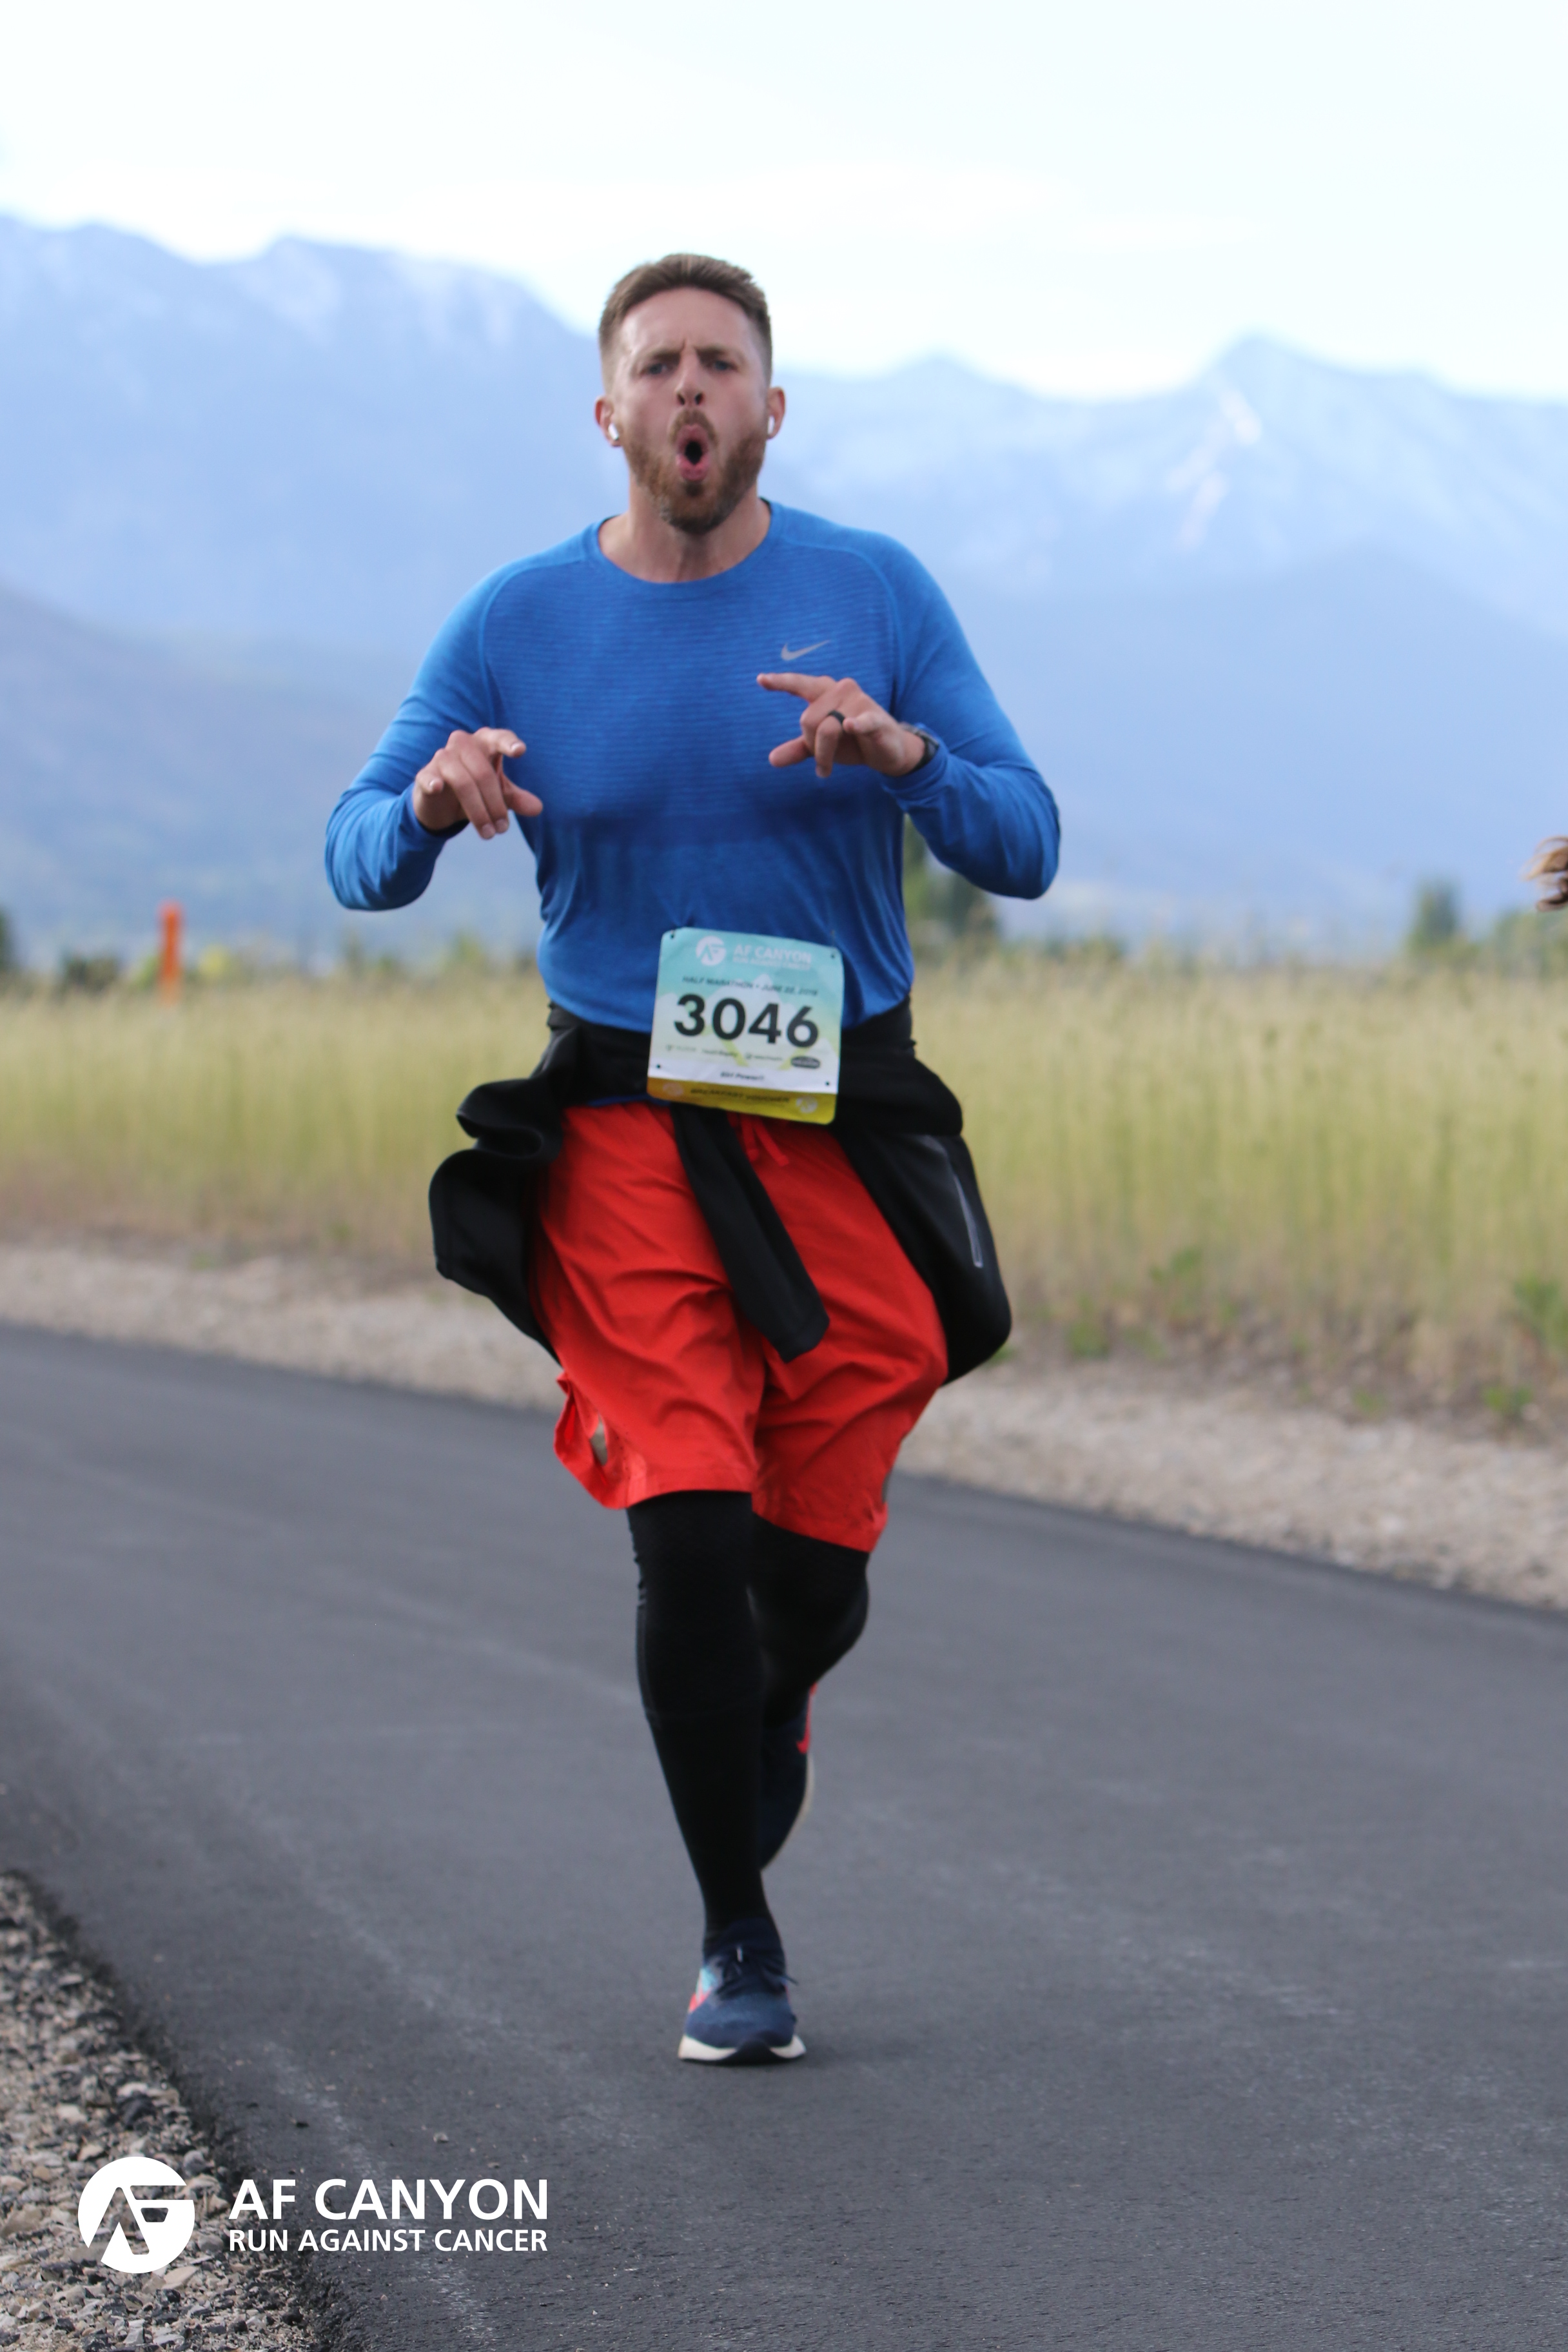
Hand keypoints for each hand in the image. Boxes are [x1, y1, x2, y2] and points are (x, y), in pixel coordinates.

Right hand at [411, 728, 540, 839]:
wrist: (441, 804)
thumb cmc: (476, 790)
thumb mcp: (499, 795)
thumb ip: (517, 799)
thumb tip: (537, 808)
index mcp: (485, 742)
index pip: (498, 738)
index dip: (508, 743)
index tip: (520, 751)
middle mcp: (463, 744)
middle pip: (483, 773)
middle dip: (495, 805)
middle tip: (502, 830)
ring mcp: (442, 757)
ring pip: (463, 781)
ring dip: (477, 811)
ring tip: (488, 833)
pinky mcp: (425, 774)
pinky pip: (429, 777)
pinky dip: (432, 781)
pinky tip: (437, 788)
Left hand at [759, 673, 927, 779]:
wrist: (889, 752)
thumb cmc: (854, 743)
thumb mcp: (823, 745)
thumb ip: (799, 749)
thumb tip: (772, 760)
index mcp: (827, 692)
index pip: (801, 684)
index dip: (781, 682)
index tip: (760, 679)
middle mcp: (842, 690)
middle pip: (808, 720)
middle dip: (811, 746)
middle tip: (822, 760)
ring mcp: (860, 703)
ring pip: (827, 729)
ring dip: (824, 756)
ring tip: (827, 769)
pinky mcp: (876, 719)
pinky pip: (862, 721)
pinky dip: (857, 724)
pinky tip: (851, 726)